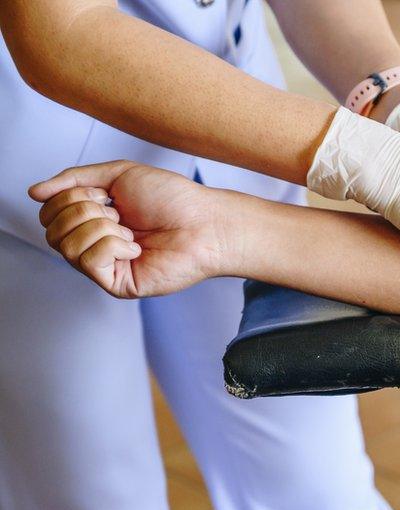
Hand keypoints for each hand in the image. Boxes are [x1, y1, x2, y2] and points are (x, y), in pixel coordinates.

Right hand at [28, 161, 227, 297]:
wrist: (205, 221)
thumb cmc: (172, 198)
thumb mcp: (118, 174)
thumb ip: (74, 179)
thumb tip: (34, 192)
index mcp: (93, 219)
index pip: (49, 211)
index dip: (71, 196)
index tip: (106, 194)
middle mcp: (94, 243)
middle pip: (51, 229)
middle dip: (85, 210)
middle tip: (119, 212)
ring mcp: (105, 266)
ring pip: (65, 245)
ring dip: (101, 227)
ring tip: (130, 230)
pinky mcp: (116, 284)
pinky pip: (88, 261)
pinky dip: (112, 245)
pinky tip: (136, 247)